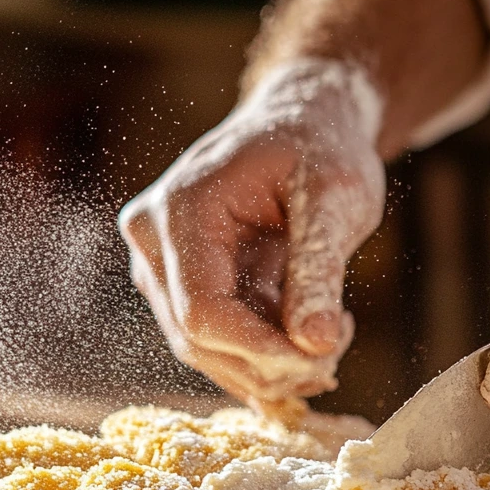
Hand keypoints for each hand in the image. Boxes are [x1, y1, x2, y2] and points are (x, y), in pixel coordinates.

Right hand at [119, 60, 385, 404]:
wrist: (300, 124)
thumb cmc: (318, 148)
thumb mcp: (336, 197)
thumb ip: (321, 269)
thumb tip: (317, 345)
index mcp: (181, 210)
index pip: (202, 310)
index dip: (259, 349)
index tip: (321, 361)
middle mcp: (153, 240)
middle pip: (197, 338)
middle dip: (269, 363)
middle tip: (336, 353)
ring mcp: (159, 265)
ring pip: (204, 349)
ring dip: (267, 365)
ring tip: (331, 338)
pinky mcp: (177, 285)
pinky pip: (213, 341)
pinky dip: (261, 354)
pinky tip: (310, 336)